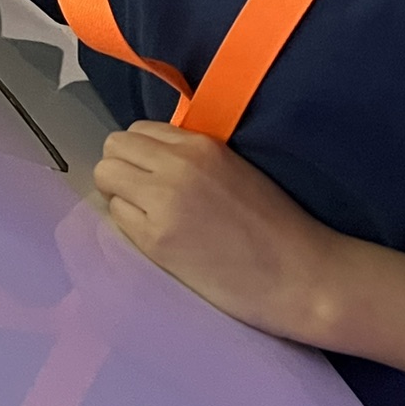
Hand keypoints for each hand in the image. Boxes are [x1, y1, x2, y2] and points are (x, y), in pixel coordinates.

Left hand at [92, 120, 349, 344]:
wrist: (298, 275)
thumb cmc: (276, 225)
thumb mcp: (234, 168)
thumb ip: (192, 157)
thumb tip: (152, 158)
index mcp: (201, 145)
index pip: (139, 130)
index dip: (141, 153)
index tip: (153, 173)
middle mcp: (176, 166)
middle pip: (114, 147)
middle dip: (122, 169)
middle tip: (142, 195)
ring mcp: (162, 202)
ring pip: (105, 177)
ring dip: (119, 194)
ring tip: (147, 217)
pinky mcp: (155, 241)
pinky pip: (116, 216)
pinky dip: (128, 224)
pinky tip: (156, 237)